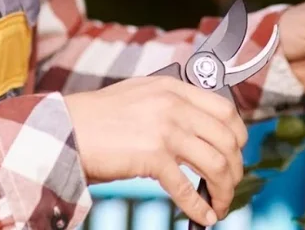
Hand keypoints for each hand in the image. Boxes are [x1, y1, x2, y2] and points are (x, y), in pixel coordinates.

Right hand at [65, 76, 247, 225]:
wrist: (66, 128)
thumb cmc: (98, 117)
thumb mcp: (140, 95)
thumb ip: (170, 104)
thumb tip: (198, 130)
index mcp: (172, 87)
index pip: (224, 108)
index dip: (238, 134)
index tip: (237, 150)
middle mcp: (173, 105)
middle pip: (226, 140)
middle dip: (235, 168)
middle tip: (230, 184)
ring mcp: (165, 130)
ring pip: (215, 164)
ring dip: (223, 190)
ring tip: (220, 204)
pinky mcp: (152, 156)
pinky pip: (187, 188)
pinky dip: (200, 207)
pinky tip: (205, 217)